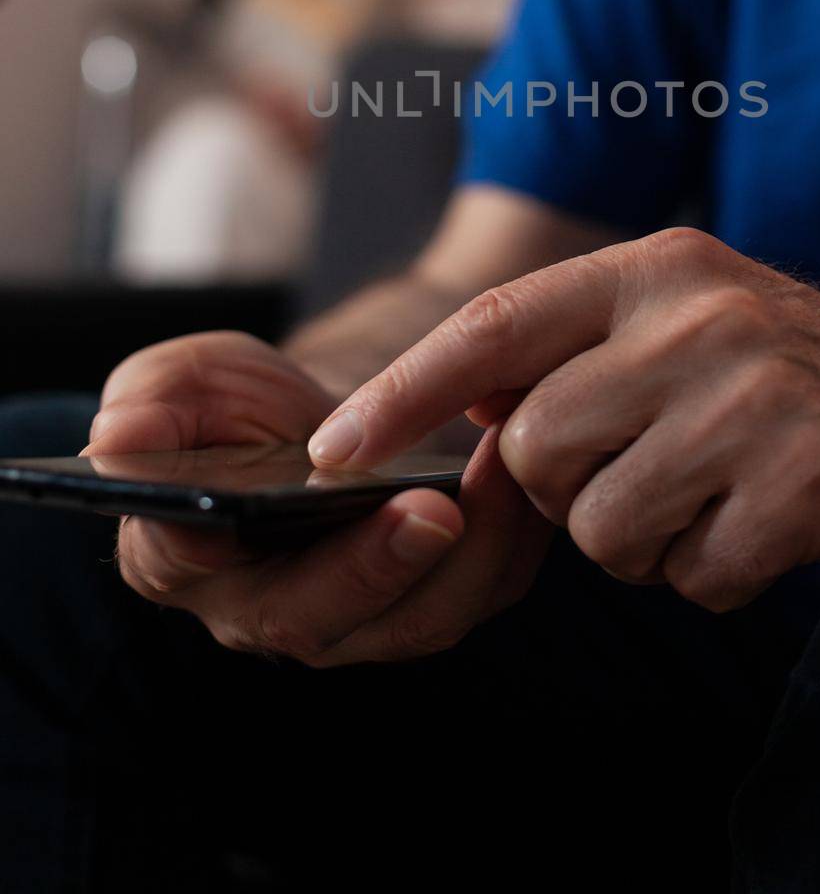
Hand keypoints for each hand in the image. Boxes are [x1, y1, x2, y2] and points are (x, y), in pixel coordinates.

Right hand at [90, 332, 549, 662]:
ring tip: (496, 474)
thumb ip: (156, 398)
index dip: (211, 544)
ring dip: (465, 554)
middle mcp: (264, 608)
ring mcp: (355, 619)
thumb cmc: (253, 403)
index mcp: (181, 551)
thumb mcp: (197, 377)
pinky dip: (509, 538)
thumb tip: (117, 435)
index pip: (182, 558)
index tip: (240, 515)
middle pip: (313, 616)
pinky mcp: (431, 604)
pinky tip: (523, 473)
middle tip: (427, 510)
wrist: (340, 415)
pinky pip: (478, 592)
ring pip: (412, 620)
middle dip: (371, 567)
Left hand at [309, 228, 819, 611]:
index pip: (492, 327)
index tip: (331, 450)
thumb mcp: (686, 312)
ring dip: (645, 539)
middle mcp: (699, 321)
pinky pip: (694, 577)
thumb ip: (578, 346)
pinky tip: (763, 523)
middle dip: (570, 489)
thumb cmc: (791, 363)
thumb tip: (464, 404)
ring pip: (605, 528)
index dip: (401, 393)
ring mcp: (753, 401)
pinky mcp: (802, 485)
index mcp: (655, 267)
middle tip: (644, 471)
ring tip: (712, 494)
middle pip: (540, 449)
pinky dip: (715, 573)